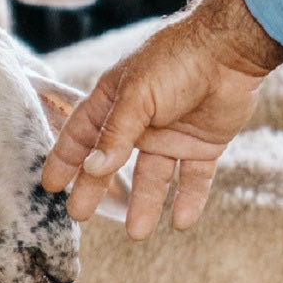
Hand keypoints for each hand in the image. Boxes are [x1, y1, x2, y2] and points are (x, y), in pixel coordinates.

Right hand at [42, 0, 282, 238]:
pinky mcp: (203, 144)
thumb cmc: (177, 60)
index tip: (50, 185)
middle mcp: (141, 121)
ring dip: (145, 203)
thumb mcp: (138, 96)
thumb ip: (116, 134)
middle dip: (96, 187)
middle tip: (80, 214)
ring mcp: (172, 134)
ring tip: (137, 233)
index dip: (66, 158)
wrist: (231, 50)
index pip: (83, 134)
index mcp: (116, 101)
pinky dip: (189, 200)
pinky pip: (193, 178)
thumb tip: (94, 169)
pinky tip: (182, 222)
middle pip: (112, 161)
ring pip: (154, 177)